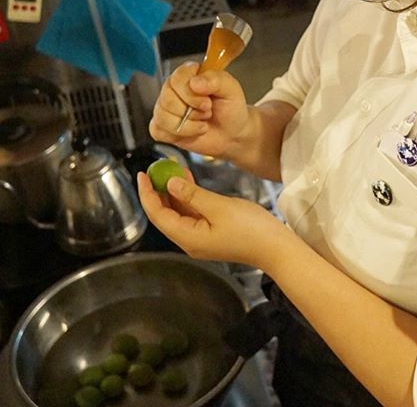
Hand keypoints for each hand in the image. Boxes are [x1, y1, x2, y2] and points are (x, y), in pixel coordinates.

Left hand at [137, 171, 288, 269]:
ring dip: (173, 192)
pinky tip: (187, 181)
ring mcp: (200, 238)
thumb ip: (192, 195)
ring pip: (178, 213)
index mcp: (188, 238)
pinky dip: (187, 197)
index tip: (142, 174)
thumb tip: (170, 184)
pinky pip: (192, 214)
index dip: (147, 193)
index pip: (157, 214)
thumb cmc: (251, 230)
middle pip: (164, 214)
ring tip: (171, 169)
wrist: (274, 247)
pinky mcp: (210, 233)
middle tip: (155, 169)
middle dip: (158, 191)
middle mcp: (190, 241)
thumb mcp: (219, 207)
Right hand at [149, 62, 250, 159]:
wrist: (232, 133)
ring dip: (188, 125)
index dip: (191, 93)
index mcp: (189, 74)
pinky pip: (159, 131)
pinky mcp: (163, 126)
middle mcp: (174, 88)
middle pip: (167, 99)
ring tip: (202, 121)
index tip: (207, 101)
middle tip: (207, 112)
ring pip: (163, 116)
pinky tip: (193, 131)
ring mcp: (166, 107)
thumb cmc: (230, 108)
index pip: (177, 78)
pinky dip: (180, 135)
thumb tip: (195, 82)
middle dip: (192, 111)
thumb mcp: (231, 89)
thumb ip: (216, 79)